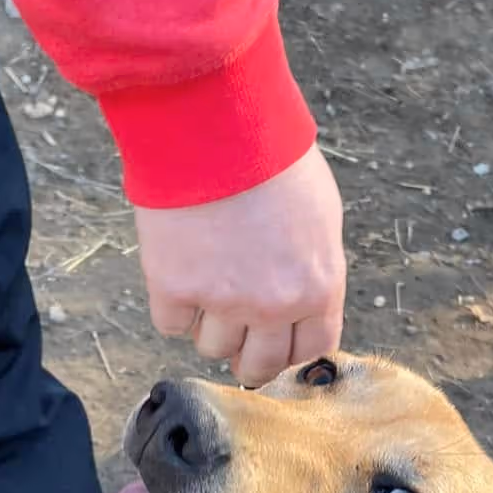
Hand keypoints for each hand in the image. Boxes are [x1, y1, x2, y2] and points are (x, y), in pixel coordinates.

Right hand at [134, 144, 345, 385]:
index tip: (278, 338)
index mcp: (318, 287)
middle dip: (249, 356)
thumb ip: (313, 266)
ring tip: (206, 284)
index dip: (292, 346)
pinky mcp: (174, 289)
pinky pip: (171, 324)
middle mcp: (273, 306)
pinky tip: (178, 272)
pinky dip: (173, 307)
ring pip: (212, 349)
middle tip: (238, 336)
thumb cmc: (272, 156)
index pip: (312, 349)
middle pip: (260, 366)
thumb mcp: (320, 214)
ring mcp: (223, 301)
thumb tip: (301, 296)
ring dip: (209, 326)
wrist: (216, 127)